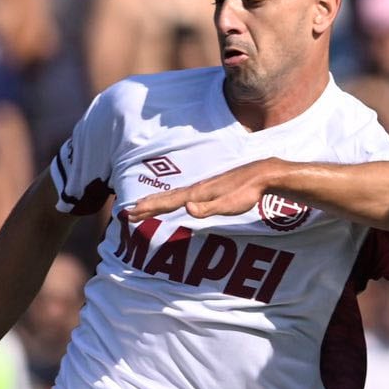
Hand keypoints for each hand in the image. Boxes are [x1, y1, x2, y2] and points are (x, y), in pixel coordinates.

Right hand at [124, 160, 283, 224]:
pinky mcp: (208, 190)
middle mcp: (196, 190)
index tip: (131, 213)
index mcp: (197, 194)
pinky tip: (172, 203)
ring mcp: (201, 189)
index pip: (167, 202)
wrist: (261, 175)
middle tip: (127, 213)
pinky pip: (182, 196)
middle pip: (166, 199)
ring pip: (172, 197)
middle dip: (146, 206)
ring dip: (155, 203)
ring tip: (142, 207)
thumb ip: (208, 208)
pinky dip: (170, 200)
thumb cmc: (247, 192)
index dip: (149, 208)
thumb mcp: (229, 204)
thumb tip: (186, 208)